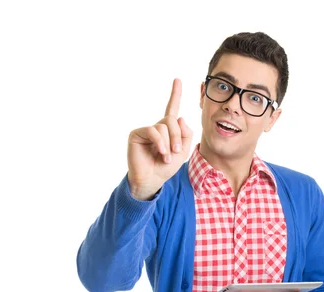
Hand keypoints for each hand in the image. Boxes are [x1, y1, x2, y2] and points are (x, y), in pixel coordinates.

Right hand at [127, 79, 193, 199]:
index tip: (177, 80)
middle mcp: (157, 127)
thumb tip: (179, 118)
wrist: (152, 180)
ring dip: (169, 143)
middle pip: (173, 120)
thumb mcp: (183, 151)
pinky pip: (153, 131)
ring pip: (164, 126)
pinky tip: (160, 153)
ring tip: (165, 157)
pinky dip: (160, 143)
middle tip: (176, 151)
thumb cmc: (165, 167)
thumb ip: (186, 134)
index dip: (175, 94)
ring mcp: (146, 130)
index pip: (172, 108)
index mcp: (168, 129)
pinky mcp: (137, 134)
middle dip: (177, 136)